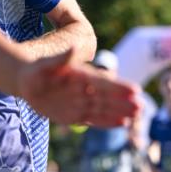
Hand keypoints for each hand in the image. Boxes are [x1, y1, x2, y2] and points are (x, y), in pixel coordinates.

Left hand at [18, 49, 140, 125]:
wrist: (28, 82)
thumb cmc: (37, 70)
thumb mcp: (46, 63)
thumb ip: (61, 59)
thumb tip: (74, 48)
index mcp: (81, 75)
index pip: (103, 82)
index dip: (119, 87)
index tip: (134, 90)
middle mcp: (85, 90)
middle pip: (108, 98)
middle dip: (124, 102)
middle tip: (142, 106)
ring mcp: (81, 103)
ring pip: (104, 109)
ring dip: (120, 113)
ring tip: (137, 116)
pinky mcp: (74, 115)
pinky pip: (94, 120)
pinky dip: (107, 122)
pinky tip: (122, 123)